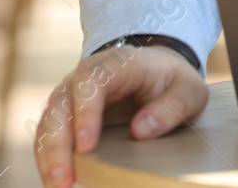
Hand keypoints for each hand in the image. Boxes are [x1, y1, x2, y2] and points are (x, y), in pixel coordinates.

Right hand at [34, 44, 208, 187]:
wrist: (158, 69)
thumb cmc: (173, 81)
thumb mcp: (190, 90)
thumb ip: (172, 107)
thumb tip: (140, 130)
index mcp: (118, 63)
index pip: (91, 83)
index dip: (85, 114)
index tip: (87, 146)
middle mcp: (87, 75)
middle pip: (61, 103)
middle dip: (57, 143)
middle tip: (63, 179)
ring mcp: (73, 92)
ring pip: (49, 120)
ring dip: (48, 155)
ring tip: (57, 185)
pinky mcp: (67, 112)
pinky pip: (49, 133)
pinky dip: (47, 157)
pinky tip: (55, 180)